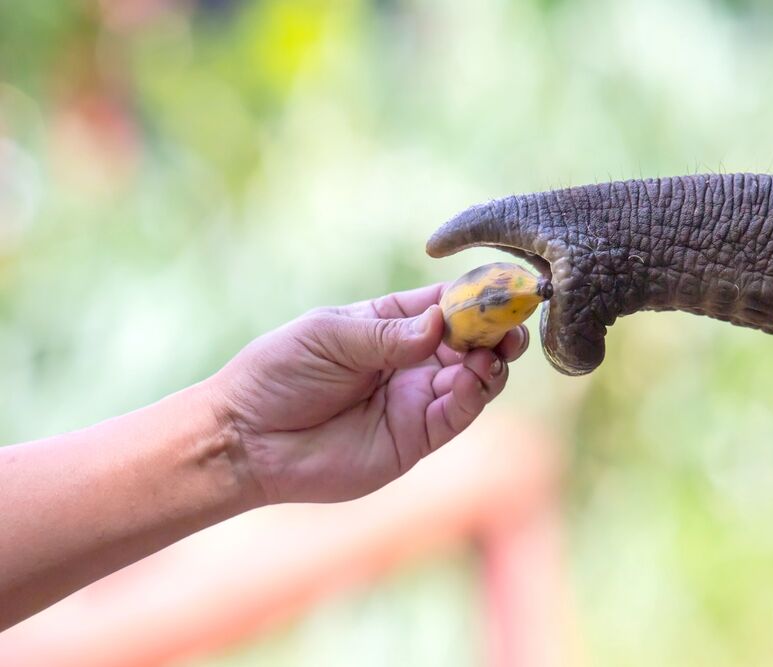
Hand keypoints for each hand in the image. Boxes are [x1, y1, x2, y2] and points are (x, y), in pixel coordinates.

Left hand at [210, 283, 527, 504]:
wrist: (247, 438)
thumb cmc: (278, 373)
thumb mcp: (331, 336)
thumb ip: (388, 334)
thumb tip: (442, 322)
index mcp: (392, 323)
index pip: (447, 303)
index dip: (479, 295)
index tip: (506, 287)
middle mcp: (412, 360)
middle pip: (473, 341)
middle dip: (497, 330)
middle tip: (512, 324)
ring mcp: (416, 399)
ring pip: (476, 377)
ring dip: (492, 362)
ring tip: (491, 352)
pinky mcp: (415, 438)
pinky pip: (456, 414)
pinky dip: (472, 395)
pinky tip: (470, 378)